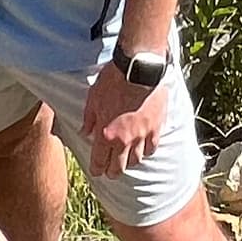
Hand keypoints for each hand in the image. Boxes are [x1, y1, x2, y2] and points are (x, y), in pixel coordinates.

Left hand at [80, 62, 170, 176]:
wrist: (139, 68)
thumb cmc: (114, 80)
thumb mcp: (93, 98)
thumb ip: (89, 119)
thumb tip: (85, 133)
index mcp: (106, 134)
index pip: (99, 161)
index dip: (97, 169)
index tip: (96, 172)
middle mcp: (124, 140)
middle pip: (119, 167)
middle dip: (112, 172)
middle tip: (110, 172)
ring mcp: (142, 135)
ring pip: (136, 160)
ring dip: (129, 162)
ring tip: (126, 161)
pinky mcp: (156, 127)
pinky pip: (151, 148)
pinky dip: (146, 151)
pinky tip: (143, 148)